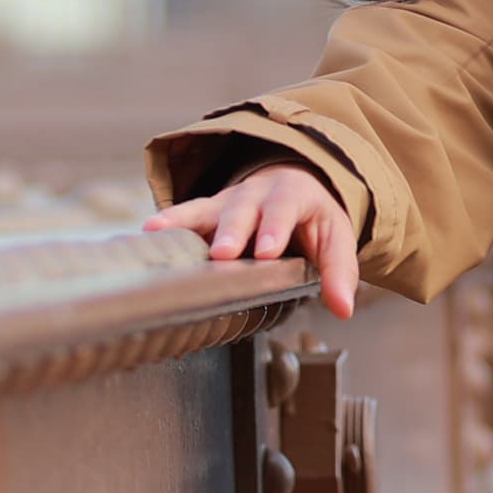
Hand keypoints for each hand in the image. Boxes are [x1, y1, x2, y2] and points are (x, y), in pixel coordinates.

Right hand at [145, 160, 362, 317]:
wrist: (293, 183)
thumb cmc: (313, 218)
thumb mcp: (335, 238)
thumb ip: (338, 272)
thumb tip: (344, 309)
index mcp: (293, 195)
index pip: (285, 209)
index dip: (275, 229)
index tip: (268, 252)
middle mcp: (257, 194)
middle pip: (243, 210)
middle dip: (232, 231)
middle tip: (223, 254)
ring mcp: (230, 200)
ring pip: (209, 208)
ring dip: (188, 222)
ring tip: (163, 233)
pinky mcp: (209, 211)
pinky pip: (188, 214)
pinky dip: (169, 221)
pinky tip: (148, 231)